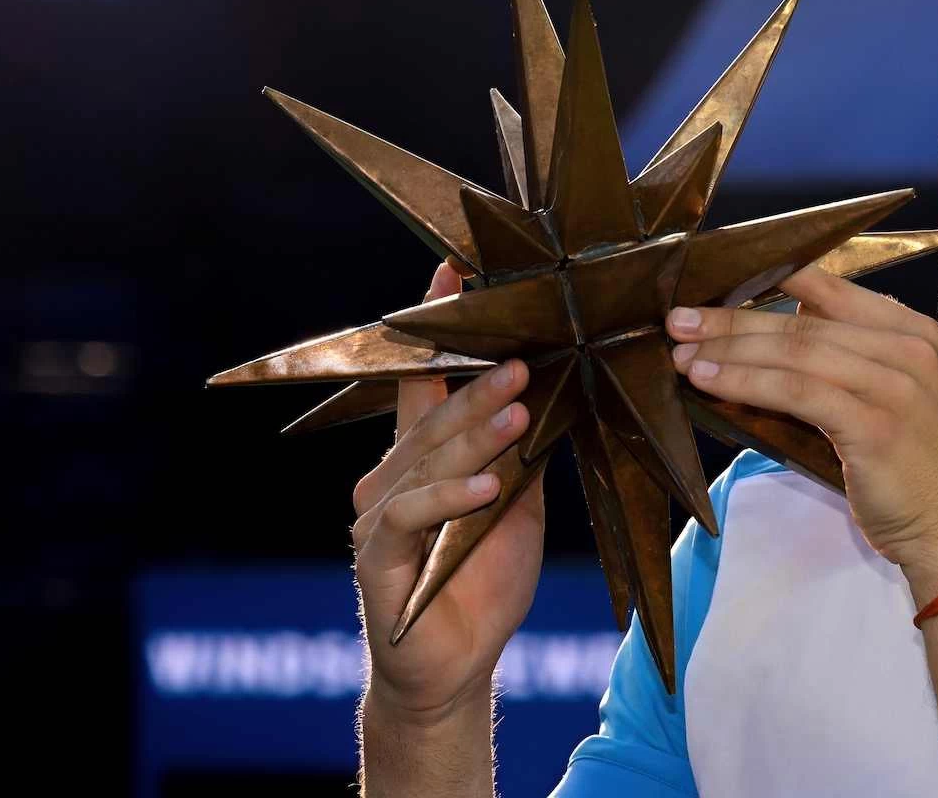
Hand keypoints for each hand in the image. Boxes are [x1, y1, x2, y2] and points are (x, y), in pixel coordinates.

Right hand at [351, 263, 546, 723]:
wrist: (455, 664)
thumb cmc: (484, 580)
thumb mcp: (517, 503)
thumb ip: (522, 452)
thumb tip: (559, 389)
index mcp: (421, 457)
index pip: (425, 381)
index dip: (436, 329)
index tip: (452, 271)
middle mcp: (390, 477)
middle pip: (435, 419)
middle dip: (480, 388)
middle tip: (524, 363)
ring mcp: (378, 516)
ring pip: (426, 461)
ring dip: (475, 436)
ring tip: (519, 414)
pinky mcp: (379, 558)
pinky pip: (414, 516)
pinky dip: (453, 498)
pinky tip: (490, 487)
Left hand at [666, 266, 937, 588]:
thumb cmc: (916, 476)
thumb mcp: (890, 401)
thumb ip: (844, 366)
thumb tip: (762, 346)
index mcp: (913, 332)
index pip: (829, 288)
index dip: (767, 282)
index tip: (714, 282)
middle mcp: (910, 347)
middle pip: (803, 323)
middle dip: (732, 319)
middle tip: (678, 320)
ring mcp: (897, 384)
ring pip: (795, 353)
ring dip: (729, 350)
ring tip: (681, 353)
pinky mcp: (876, 424)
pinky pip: (796, 392)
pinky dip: (746, 381)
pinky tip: (709, 380)